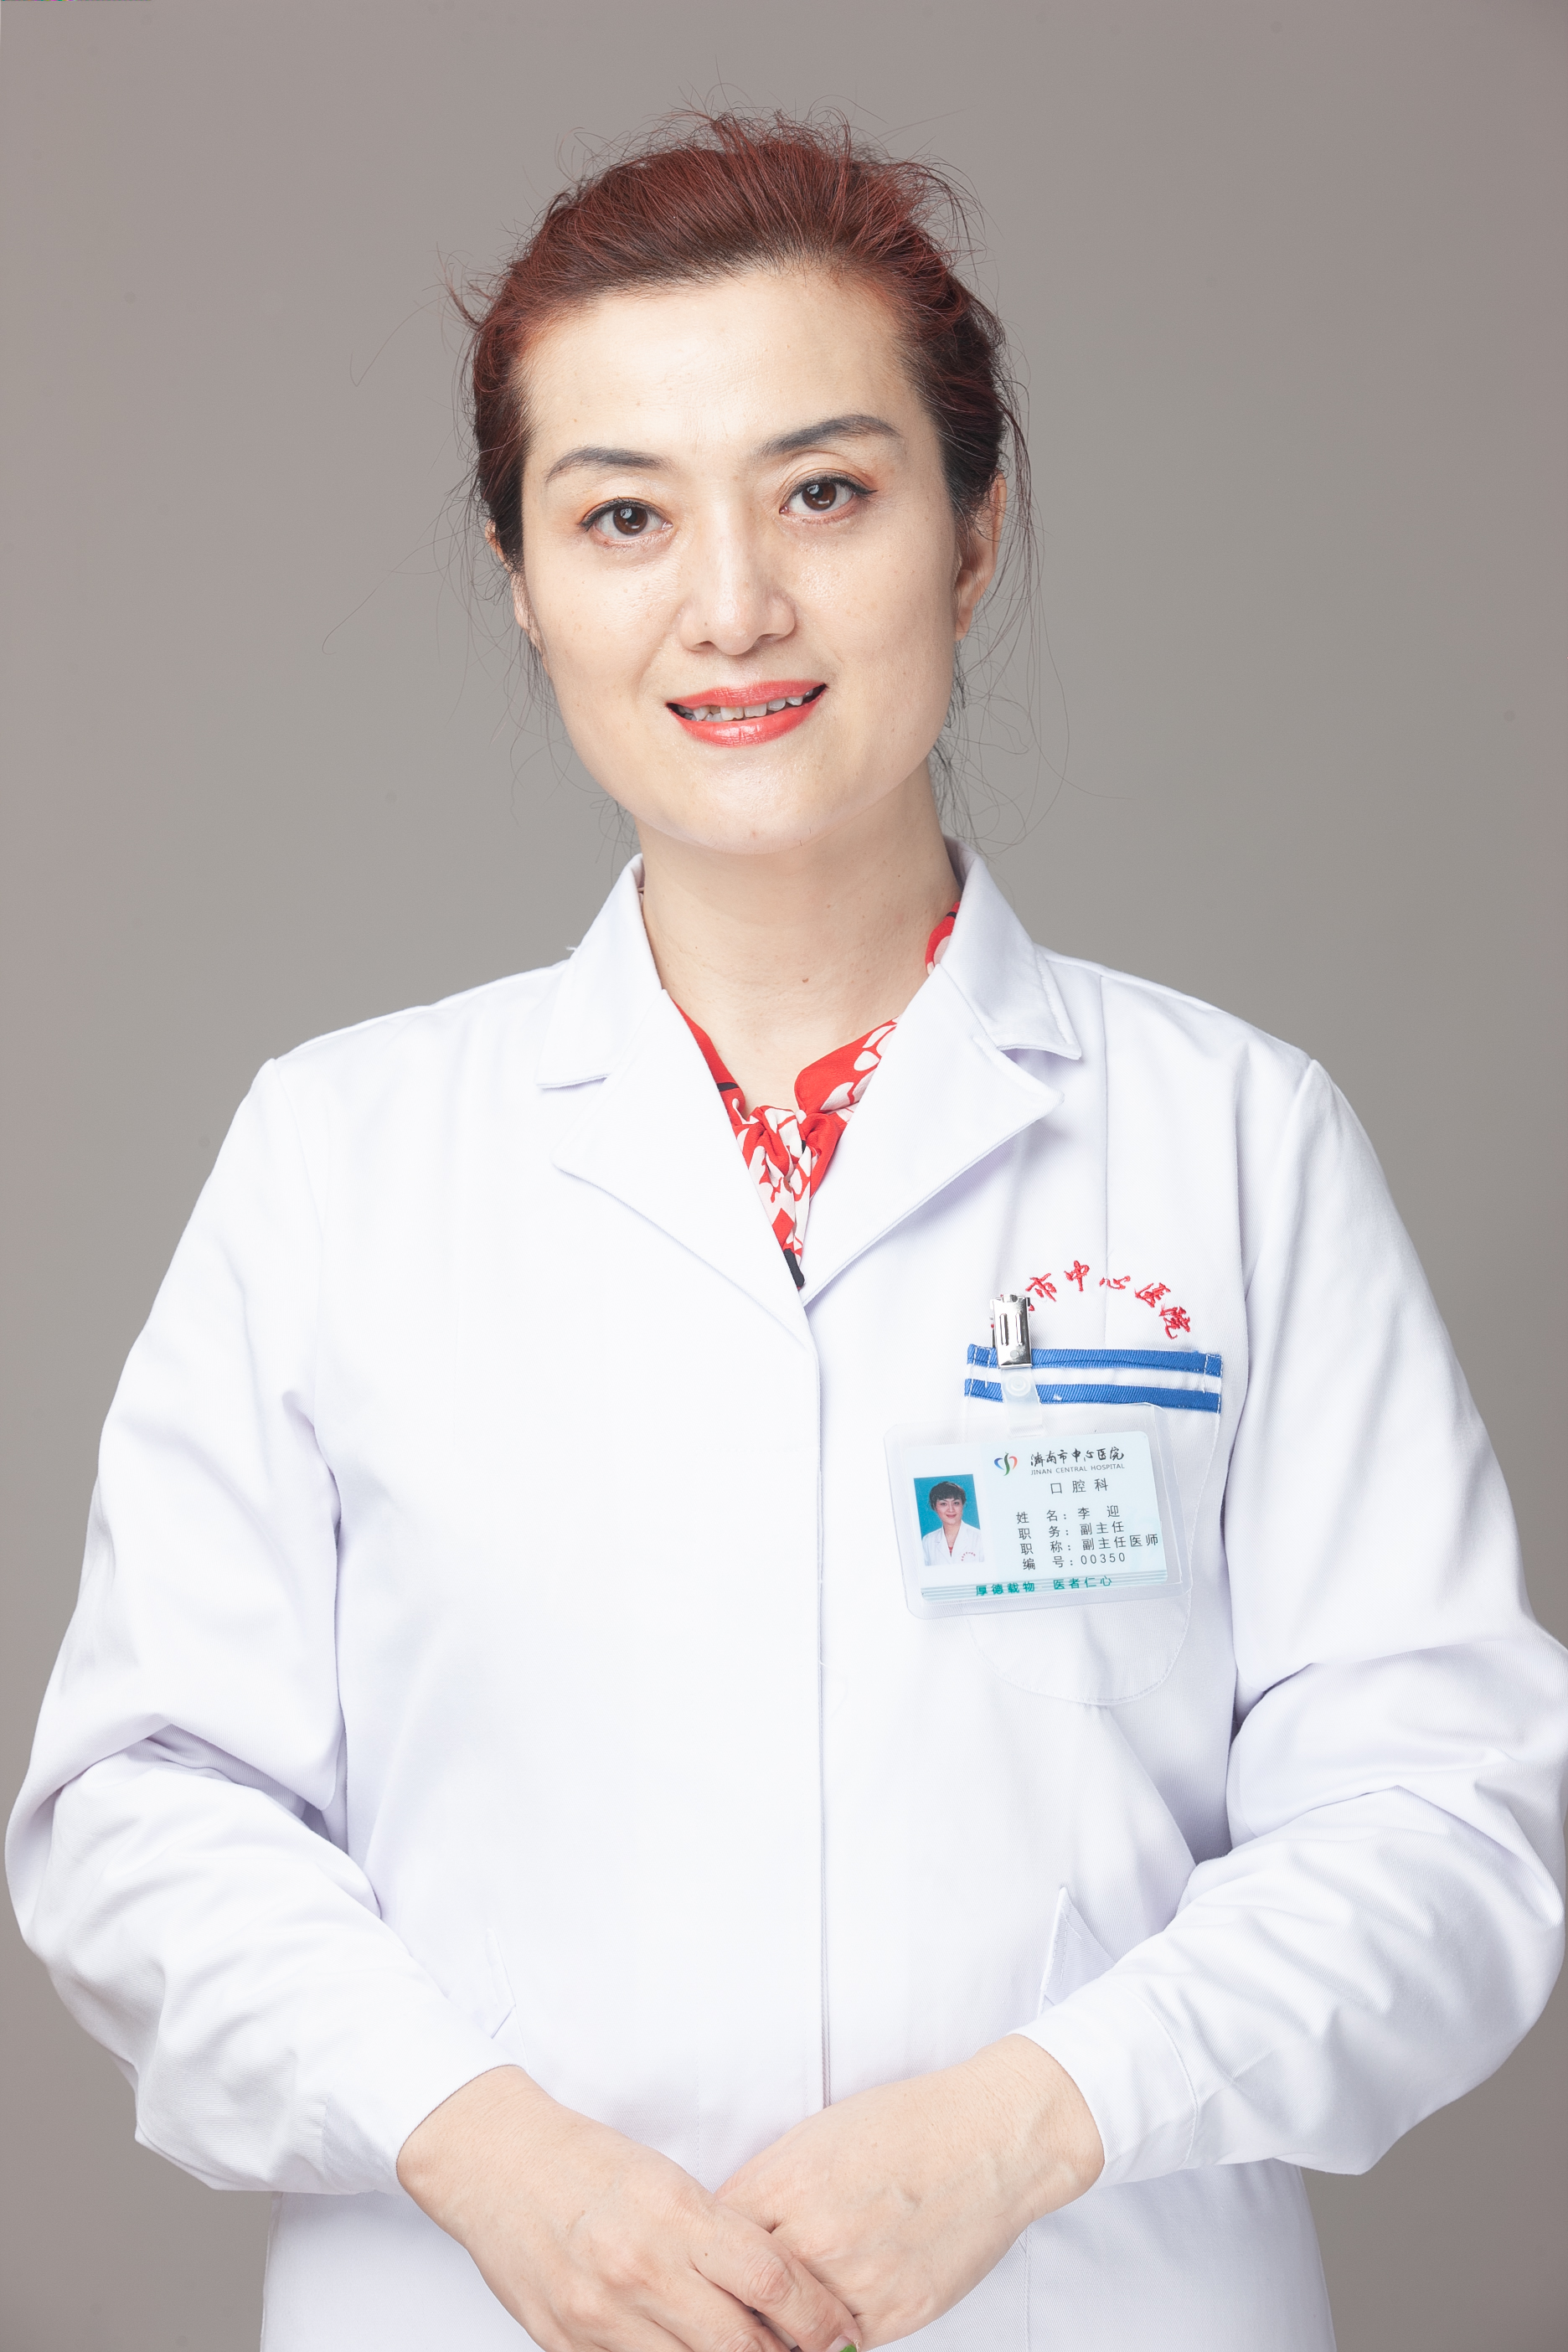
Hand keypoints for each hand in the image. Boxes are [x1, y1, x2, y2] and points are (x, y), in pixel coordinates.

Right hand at [397, 2066, 860, 2351]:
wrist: (497, 2165)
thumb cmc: (589, 2164)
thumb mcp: (668, 2182)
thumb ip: (719, 2239)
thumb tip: (779, 2294)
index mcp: (674, 2213)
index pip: (771, 2280)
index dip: (817, 2316)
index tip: (838, 2330)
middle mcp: (640, 2267)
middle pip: (741, 2344)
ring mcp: (600, 2315)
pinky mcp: (566, 2346)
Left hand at [716, 2039, 1102, 2349]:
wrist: (990, 2137)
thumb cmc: (906, 2124)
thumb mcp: (818, 2135)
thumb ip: (768, 2185)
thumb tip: (729, 2226)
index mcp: (787, 2184)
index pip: (716, 2243)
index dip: (710, 2257)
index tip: (708, 2266)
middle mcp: (816, 2236)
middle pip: (745, 2296)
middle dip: (737, 2300)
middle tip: (735, 2303)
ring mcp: (858, 2279)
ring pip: (791, 2332)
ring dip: (783, 2326)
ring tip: (785, 2313)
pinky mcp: (898, 2312)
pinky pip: (843, 2344)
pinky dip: (831, 2336)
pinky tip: (830, 2317)